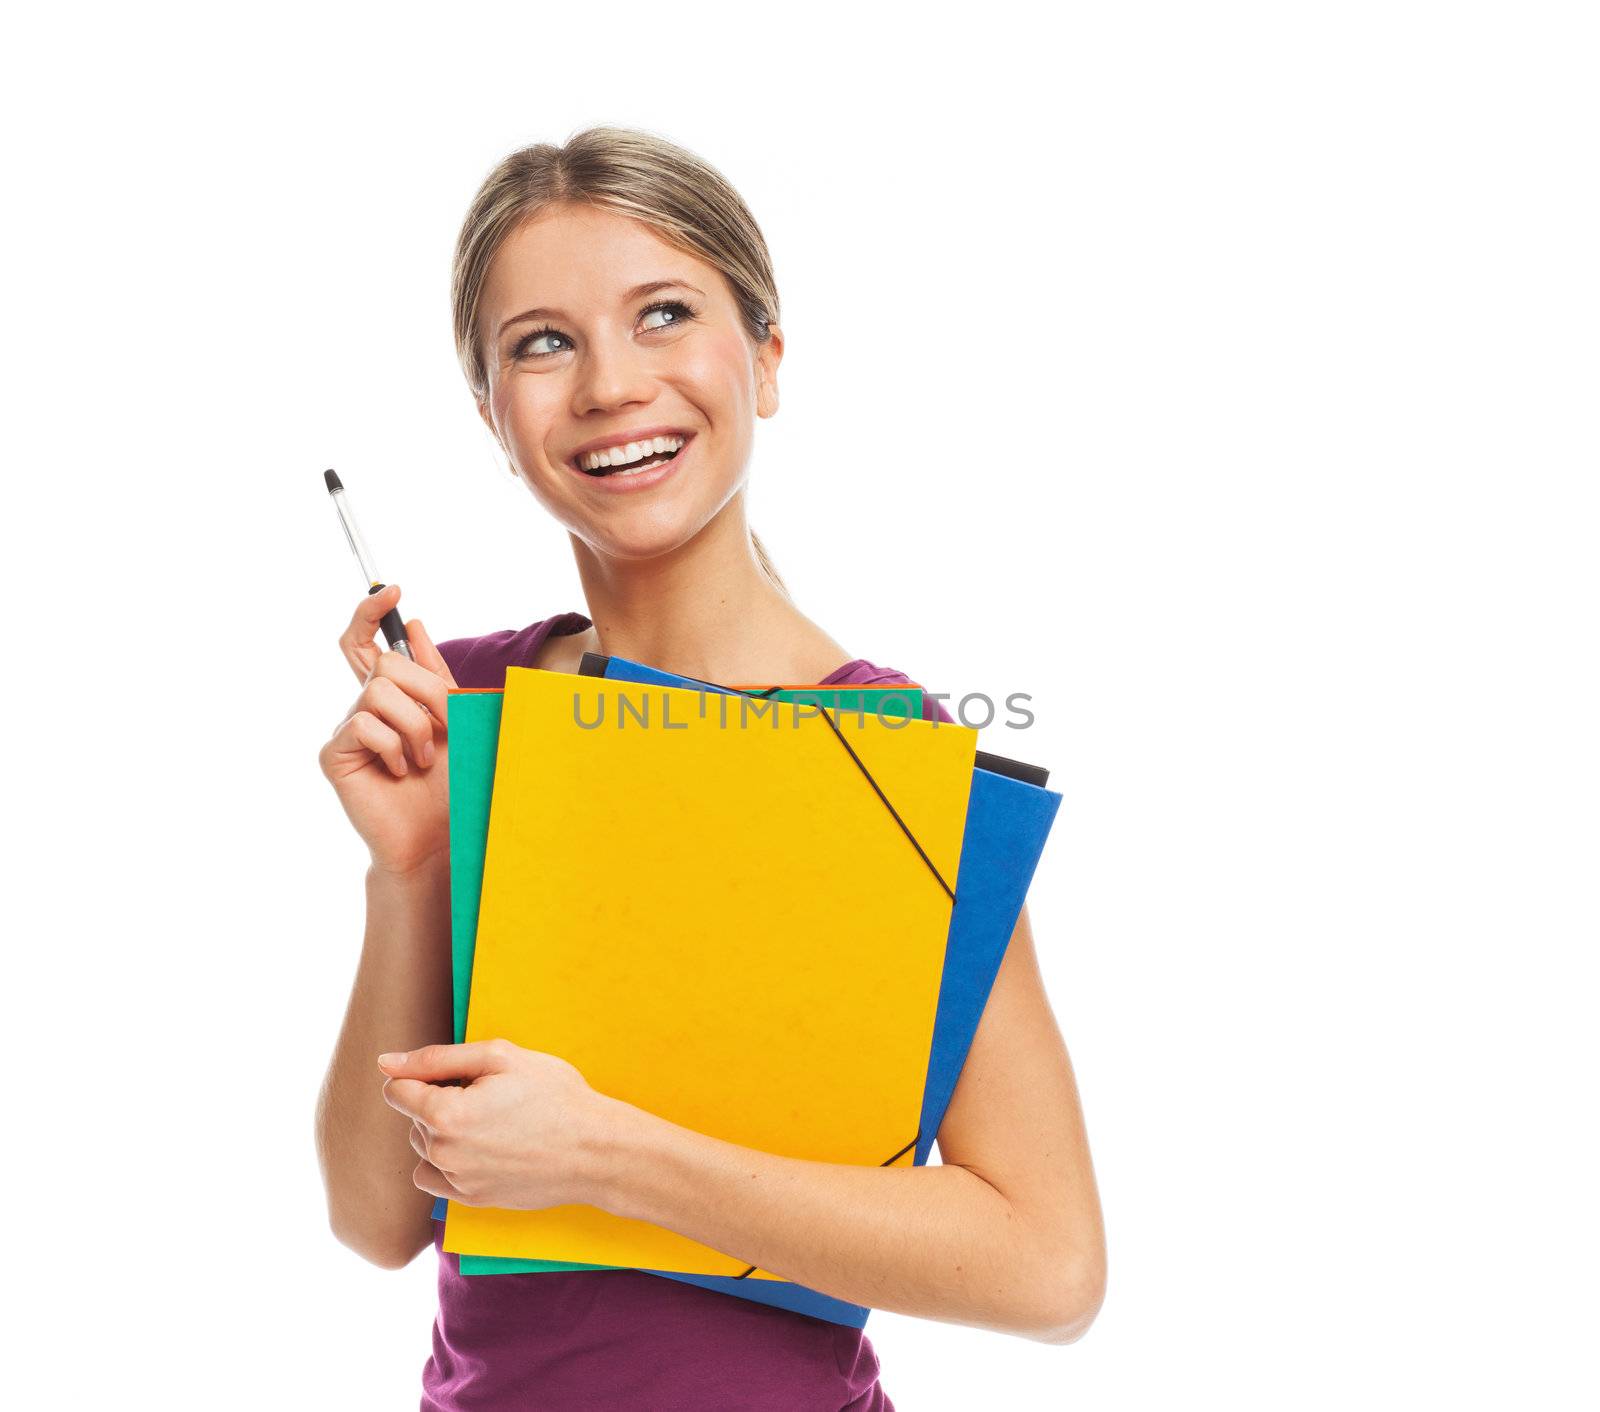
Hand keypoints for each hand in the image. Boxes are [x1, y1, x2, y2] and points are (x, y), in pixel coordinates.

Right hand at [319, 584, 458, 876]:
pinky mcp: (333, 754)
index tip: (392, 589)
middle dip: (428, 690)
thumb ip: (437, 676)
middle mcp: (364, 707)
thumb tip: (414, 624)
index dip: (372, 612)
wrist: (439, 837)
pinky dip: (393, 748)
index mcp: (392, 695)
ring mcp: (347, 729)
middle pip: (385, 661)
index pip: (367, 642)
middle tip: (447, 726)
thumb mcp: (457, 722)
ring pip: (378, 692)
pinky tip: (399, 772)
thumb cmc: (451, 784)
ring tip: (423, 759)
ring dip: (415, 726)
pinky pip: (363, 725)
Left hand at [377, 1039, 619, 1210]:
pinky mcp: (471, 1200)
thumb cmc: (554, 1094)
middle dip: (440, 1099)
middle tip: (491, 1094)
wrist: (595, 1150)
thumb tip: (384, 1063)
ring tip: (492, 1120)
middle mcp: (444, 1154)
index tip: (462, 1074)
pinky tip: (482, 1147)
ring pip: (423, 1147)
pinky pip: (434, 1178)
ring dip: (444, 1130)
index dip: (427, 1074)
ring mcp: (457, 1182)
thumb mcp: (500, 1057)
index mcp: (446, 1115)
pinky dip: (447, 1161)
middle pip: (413, 1117)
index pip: (397, 1091)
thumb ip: (436, 1058)